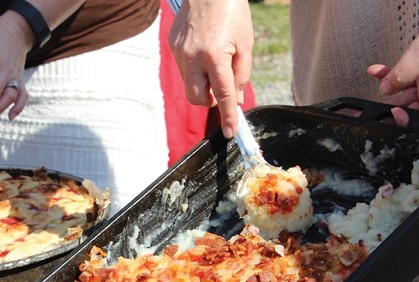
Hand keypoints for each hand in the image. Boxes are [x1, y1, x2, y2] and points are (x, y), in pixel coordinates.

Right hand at [168, 0, 252, 138]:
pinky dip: (196, 67)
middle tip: (222, 87)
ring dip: (203, 82)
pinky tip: (204, 48)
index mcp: (215, 55)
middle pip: (197, 98)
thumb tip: (236, 99)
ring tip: (215, 59)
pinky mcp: (173, 46)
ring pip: (190, 85)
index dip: (228, 116)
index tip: (230, 132)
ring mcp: (179, 51)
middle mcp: (192, 56)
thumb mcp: (246, 43)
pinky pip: (184, 68)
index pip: (223, 95)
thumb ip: (241, 74)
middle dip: (211, 100)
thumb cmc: (232, 11)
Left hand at [366, 0, 418, 132]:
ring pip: (409, 99)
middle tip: (370, 110)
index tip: (393, 112)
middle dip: (391, 112)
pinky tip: (378, 72)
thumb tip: (386, 90)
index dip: (407, 126)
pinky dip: (395, 79)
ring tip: (374, 85)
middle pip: (414, 115)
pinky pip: (411, 85)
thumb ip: (401, 75)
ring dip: (390, 93)